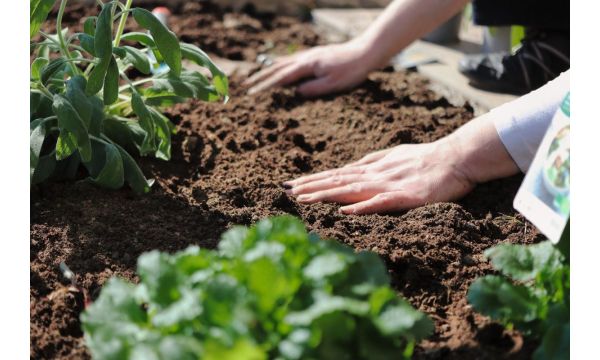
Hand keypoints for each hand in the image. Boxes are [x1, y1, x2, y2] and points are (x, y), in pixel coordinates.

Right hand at [243, 40, 378, 96]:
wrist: (365, 52)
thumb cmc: (351, 70)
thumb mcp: (333, 84)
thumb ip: (313, 89)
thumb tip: (296, 93)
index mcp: (307, 65)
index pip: (281, 78)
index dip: (266, 86)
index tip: (253, 93)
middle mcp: (305, 58)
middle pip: (278, 68)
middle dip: (261, 77)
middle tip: (247, 85)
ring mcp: (309, 55)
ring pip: (284, 62)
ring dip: (268, 70)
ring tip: (257, 77)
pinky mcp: (315, 55)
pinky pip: (292, 60)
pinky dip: (281, 64)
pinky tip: (280, 66)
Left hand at [283, 113, 519, 214]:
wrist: (457, 157)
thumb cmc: (427, 158)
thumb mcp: (394, 156)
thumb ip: (372, 162)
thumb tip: (351, 167)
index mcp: (373, 168)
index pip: (337, 175)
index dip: (313, 180)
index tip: (291, 185)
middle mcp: (376, 175)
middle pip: (337, 181)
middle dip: (310, 187)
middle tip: (285, 192)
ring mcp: (390, 185)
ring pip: (352, 190)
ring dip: (326, 194)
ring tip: (303, 199)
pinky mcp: (406, 196)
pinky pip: (382, 202)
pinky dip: (362, 207)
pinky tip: (345, 211)